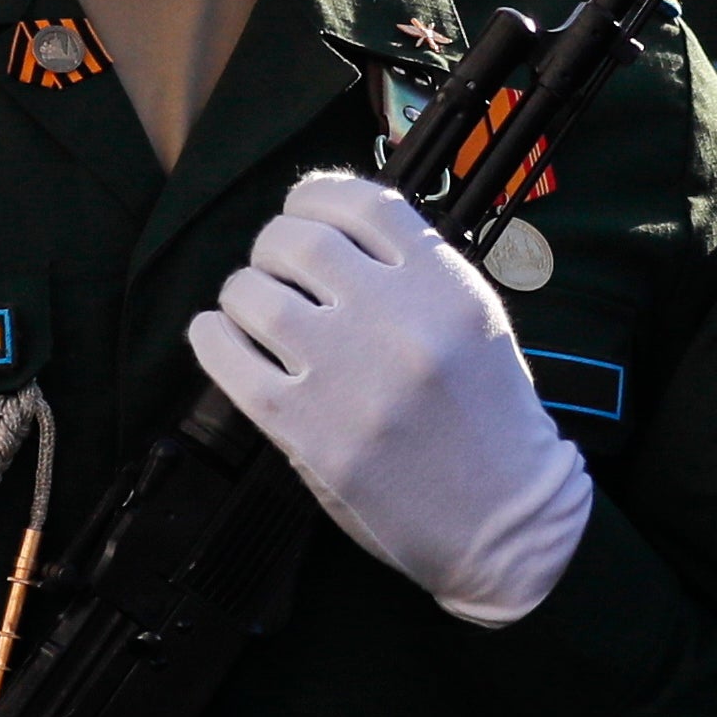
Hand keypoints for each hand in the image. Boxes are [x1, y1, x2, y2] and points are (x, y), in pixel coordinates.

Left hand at [188, 173, 593, 626]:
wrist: (502, 519)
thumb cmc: (487, 418)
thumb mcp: (474, 322)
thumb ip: (412, 274)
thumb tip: (324, 228)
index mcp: (446, 287)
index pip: (363, 203)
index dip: (317, 196)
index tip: (303, 212)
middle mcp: (397, 320)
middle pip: (298, 240)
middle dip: (273, 245)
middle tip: (275, 270)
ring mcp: (348, 375)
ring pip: (254, 293)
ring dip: (242, 292)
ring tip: (252, 310)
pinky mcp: (305, 429)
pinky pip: (229, 358)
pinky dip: (213, 337)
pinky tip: (222, 338)